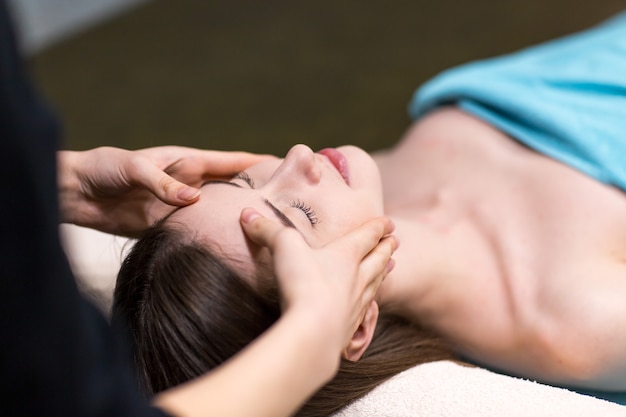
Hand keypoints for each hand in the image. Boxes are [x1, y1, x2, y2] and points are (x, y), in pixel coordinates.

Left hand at [58, 146, 270, 235]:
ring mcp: (181, 208)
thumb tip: (195, 201)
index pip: (231, 162)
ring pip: (218, 214)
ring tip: (267, 229)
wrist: (76, 192)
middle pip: (232, 189)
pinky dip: (213, 238)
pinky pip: (196, 233)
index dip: (258, 163)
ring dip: (238, 219)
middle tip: (287, 205)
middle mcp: (190, 185)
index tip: (287, 166)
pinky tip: (231, 247)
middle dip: (257, 193)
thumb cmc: (104, 167)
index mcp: (187, 162)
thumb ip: (163, 183)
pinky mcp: (168, 228)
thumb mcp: (133, 168)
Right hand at [240, 208, 397, 353]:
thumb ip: (267, 230)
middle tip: (396, 242)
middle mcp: (358, 277)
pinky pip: (366, 311)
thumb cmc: (304, 283)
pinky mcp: (350, 327)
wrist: (314, 331)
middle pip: (378, 259)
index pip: (367, 236)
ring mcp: (357, 304)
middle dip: (386, 249)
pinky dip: (371, 304)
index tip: (389, 223)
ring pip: (376, 284)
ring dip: (384, 273)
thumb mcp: (283, 247)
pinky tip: (369, 306)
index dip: (378, 228)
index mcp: (346, 254)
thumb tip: (246, 213)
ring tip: (391, 267)